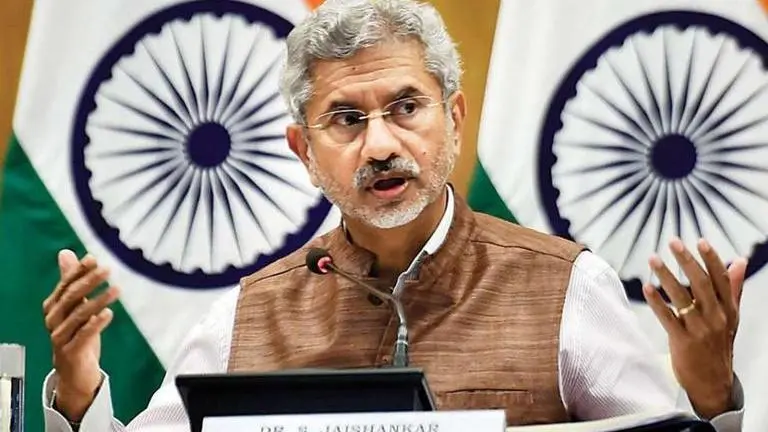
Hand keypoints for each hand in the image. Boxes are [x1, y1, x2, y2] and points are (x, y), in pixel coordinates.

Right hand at [42, 250, 119, 420]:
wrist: (75, 373)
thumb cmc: (77, 335)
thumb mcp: (77, 308)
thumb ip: (72, 282)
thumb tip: (66, 253)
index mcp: (53, 307)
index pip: (65, 285)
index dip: (78, 271)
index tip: (93, 258)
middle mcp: (53, 320)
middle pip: (71, 297)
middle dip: (89, 282)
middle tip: (107, 270)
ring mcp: (59, 337)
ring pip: (79, 316)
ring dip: (99, 300)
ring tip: (116, 290)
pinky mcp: (70, 352)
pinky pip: (83, 336)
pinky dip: (95, 324)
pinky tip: (109, 314)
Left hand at [642, 237, 746, 419]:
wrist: (713, 382)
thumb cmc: (719, 344)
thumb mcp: (731, 316)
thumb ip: (733, 287)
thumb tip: (739, 260)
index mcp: (728, 309)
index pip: (721, 279)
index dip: (711, 259)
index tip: (700, 240)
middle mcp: (716, 317)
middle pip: (701, 283)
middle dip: (687, 260)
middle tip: (673, 242)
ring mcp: (700, 330)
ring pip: (682, 298)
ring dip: (666, 276)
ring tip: (653, 258)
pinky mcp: (683, 341)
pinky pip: (667, 318)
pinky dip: (657, 302)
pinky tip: (647, 287)